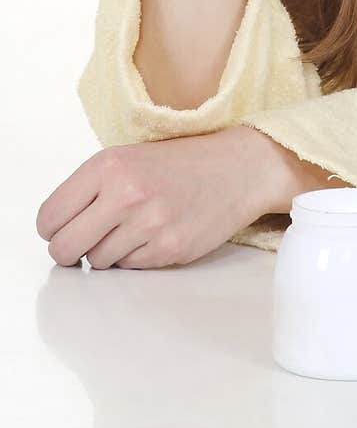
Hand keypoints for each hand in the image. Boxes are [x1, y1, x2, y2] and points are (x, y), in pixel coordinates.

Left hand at [35, 126, 281, 268]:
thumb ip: (88, 189)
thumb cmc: (178, 164)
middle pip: (64, 248)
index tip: (65, 227)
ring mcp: (148, 223)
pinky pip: (129, 268)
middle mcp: (125, 193)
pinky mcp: (169, 248)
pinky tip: (155, 235)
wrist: (236, 168)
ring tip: (133, 229)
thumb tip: (54, 231)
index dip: (52, 229)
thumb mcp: (127, 158)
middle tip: (87, 241)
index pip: (49, 217)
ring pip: (97, 262)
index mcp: (108, 165)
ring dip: (108, 252)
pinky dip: (135, 257)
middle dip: (70, 251)